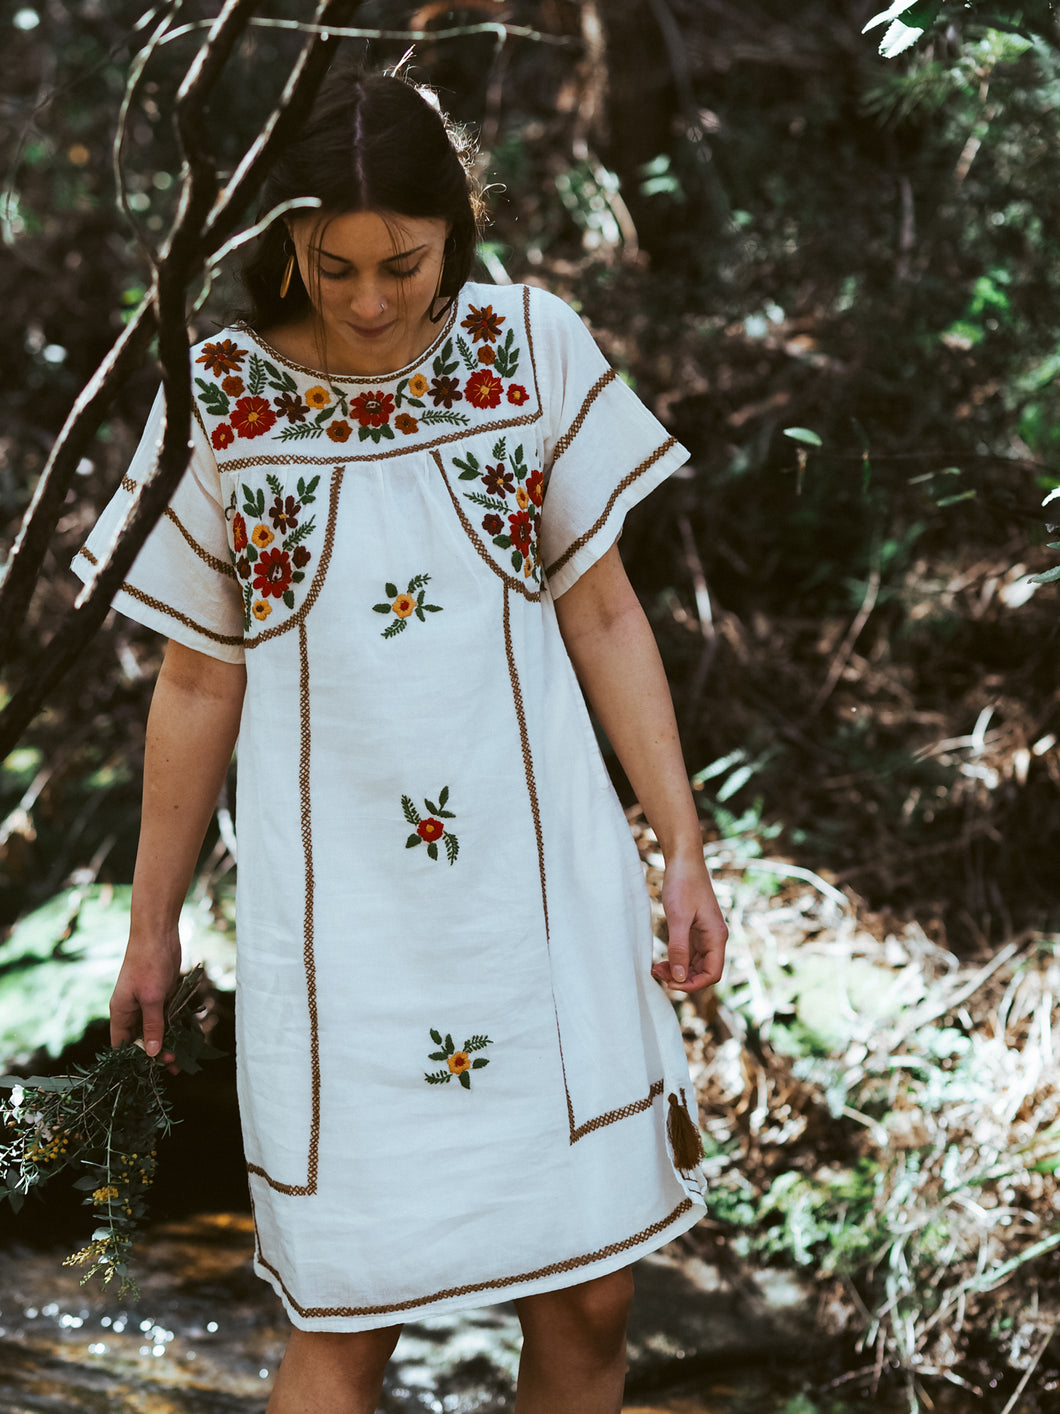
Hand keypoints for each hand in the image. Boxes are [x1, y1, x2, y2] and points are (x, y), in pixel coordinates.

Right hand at [110, 937, 181, 1068]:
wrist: (158, 934)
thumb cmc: (148, 964)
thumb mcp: (151, 998)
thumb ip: (152, 1026)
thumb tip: (151, 1053)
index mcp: (121, 1012)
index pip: (121, 1044)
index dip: (133, 1059)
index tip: (151, 1070)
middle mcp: (132, 1010)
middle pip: (140, 1039)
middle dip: (156, 1053)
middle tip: (174, 1066)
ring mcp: (147, 1002)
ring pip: (156, 1029)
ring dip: (168, 1042)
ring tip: (182, 1058)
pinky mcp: (162, 995)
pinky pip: (167, 1017)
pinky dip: (175, 1027)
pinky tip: (186, 1038)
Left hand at [652, 853, 726, 992]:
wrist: (683, 860)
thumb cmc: (683, 885)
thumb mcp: (678, 918)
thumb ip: (679, 948)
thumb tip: (679, 978)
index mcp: (716, 936)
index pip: (712, 974)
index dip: (693, 984)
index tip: (671, 983)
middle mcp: (714, 938)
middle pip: (703, 972)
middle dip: (682, 978)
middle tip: (658, 974)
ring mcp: (705, 934)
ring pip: (694, 964)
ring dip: (678, 971)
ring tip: (656, 968)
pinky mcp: (695, 930)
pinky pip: (688, 953)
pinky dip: (676, 959)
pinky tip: (662, 960)